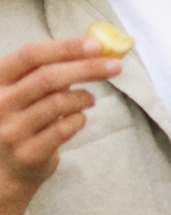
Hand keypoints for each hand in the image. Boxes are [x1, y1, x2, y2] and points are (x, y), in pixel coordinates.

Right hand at [1, 37, 125, 214]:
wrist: (6, 169)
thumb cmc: (22, 118)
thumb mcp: (24, 90)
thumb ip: (49, 69)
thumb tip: (94, 47)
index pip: (31, 55)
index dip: (65, 47)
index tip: (96, 45)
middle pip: (49, 77)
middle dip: (88, 68)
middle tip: (115, 66)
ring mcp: (9, 130)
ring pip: (59, 102)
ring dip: (84, 97)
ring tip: (89, 99)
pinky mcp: (27, 153)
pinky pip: (65, 128)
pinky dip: (79, 119)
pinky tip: (78, 118)